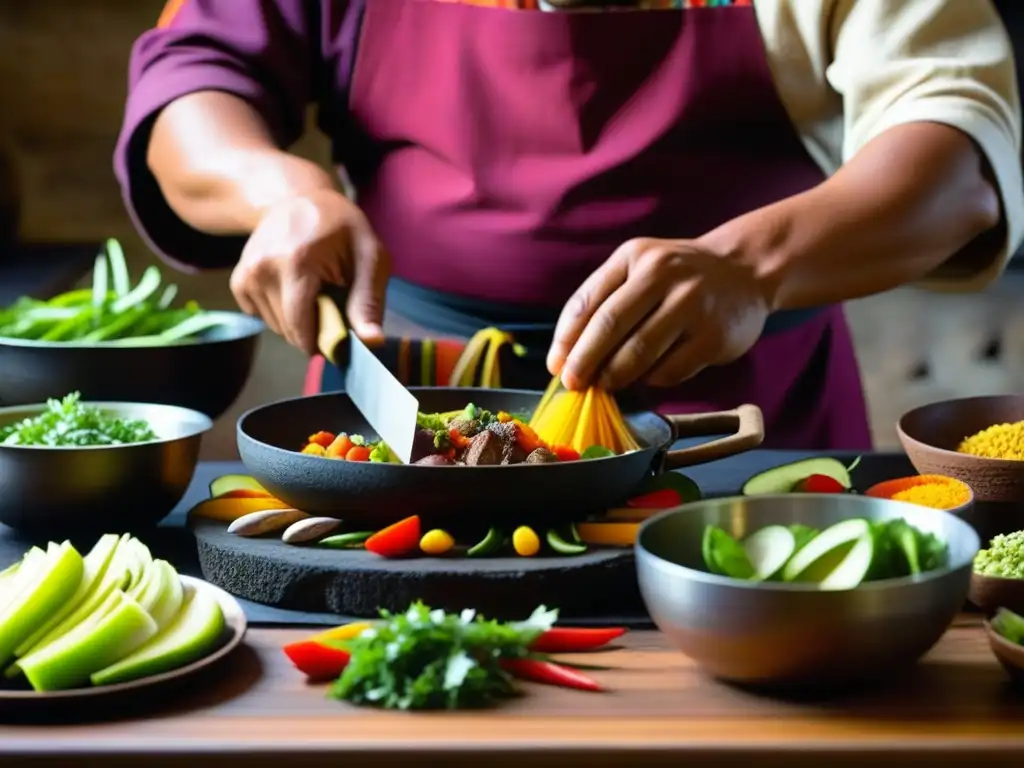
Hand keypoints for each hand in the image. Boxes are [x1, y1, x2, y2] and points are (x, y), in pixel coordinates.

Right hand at [229, 189, 389, 354]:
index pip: (300, 327)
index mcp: (297, 263)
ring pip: (275, 327)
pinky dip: (280, 313)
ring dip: (297, 322)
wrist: (298, 198)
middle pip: (288, 330)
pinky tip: (293, 290)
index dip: (322, 342)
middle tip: (332, 306)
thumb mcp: (370, 257)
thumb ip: (368, 301)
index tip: (341, 339)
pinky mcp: (238, 280)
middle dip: (313, 331)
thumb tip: (371, 343)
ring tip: (314, 293)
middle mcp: (263, 269)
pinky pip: (261, 316)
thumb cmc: (342, 229)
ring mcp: (246, 274)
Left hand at [546, 238, 768, 390]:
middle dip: (584, 362)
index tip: (556, 366)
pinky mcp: (714, 337)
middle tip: (573, 385)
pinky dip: (651, 380)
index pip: (588, 300)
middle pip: (609, 326)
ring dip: (615, 376)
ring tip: (605, 386)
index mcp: (634, 256)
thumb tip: (565, 358)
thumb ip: (604, 302)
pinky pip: (670, 370)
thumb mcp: (639, 269)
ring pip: (639, 352)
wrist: (746, 270)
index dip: (566, 339)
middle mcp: (662, 274)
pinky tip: (646, 379)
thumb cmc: (677, 277)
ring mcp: (692, 304)